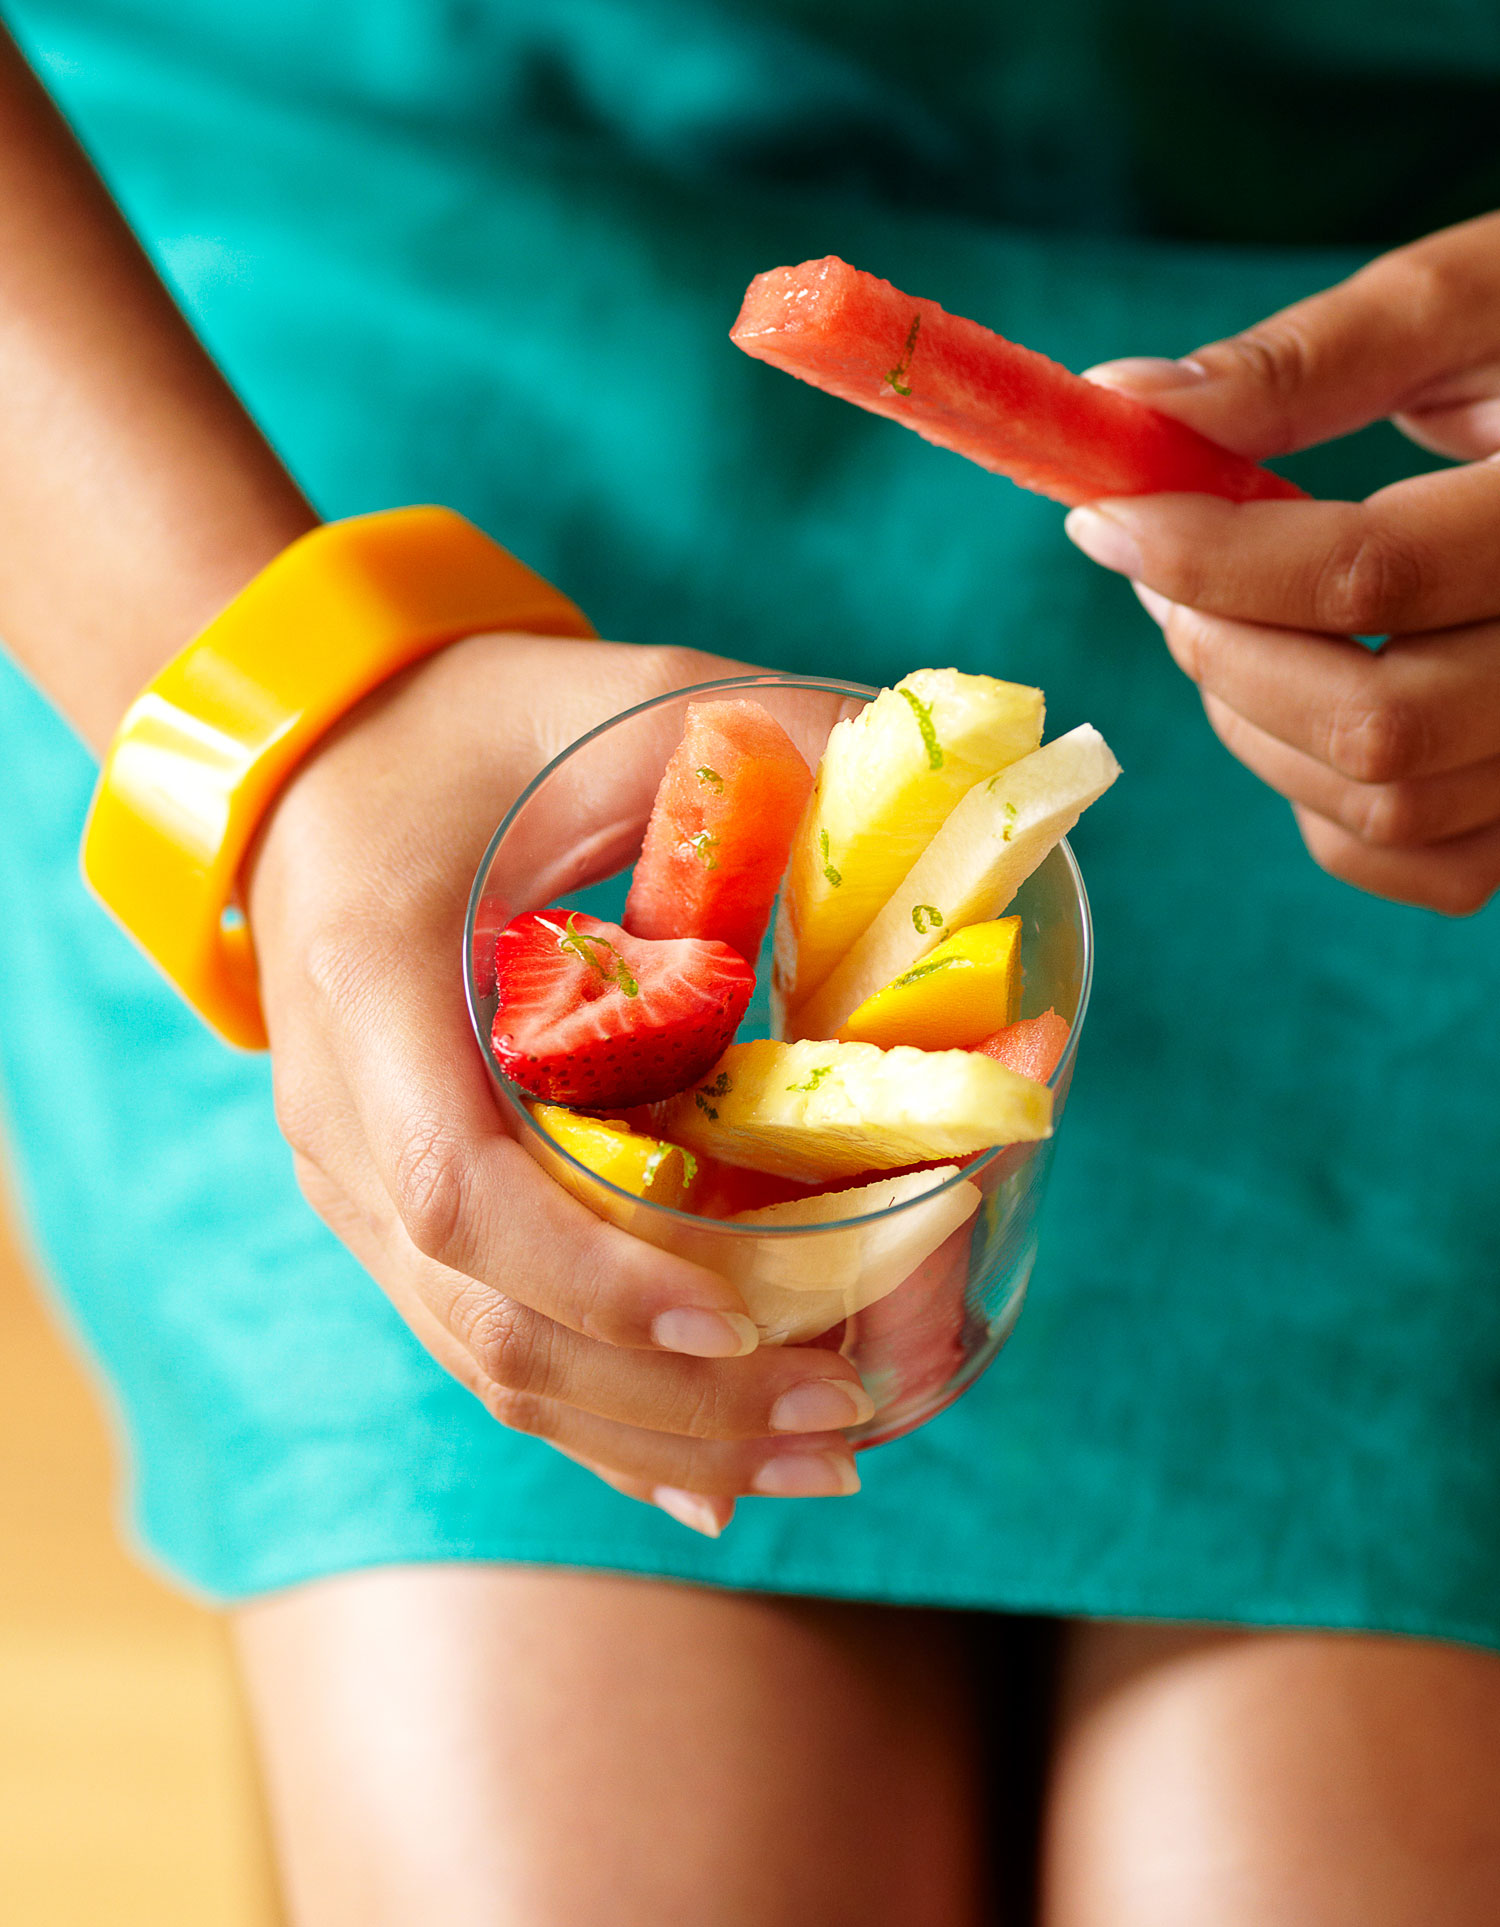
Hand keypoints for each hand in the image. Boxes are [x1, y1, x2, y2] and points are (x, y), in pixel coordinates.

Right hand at [245, 633, 871, 1537]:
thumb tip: (940, 789)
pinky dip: (605, 1423)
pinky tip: (711, 1479)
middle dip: (674, 1396)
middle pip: (492, 1322)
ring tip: (825, 1453)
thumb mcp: (612, 699)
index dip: (602, 1275)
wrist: (316, 769)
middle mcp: (341, 1117)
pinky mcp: (391, 1210)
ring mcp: (355, 1182)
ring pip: (493, 1364)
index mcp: (372, 990)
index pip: (462, 1189)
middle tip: (847, 1407)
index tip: (739, 1322)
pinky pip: (488, 1346)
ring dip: (659, 1436)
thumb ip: (769, 738)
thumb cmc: (464, 730)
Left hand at [1064, 209, 1499, 915]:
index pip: (1373, 576)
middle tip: (1162, 570)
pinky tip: (1293, 696)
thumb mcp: (1465, 305)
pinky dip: (1322, 800)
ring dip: (1253, 724)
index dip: (1207, 556)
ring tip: (1220, 619)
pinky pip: (1423, 865)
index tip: (1105, 515)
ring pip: (1385, 806)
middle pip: (1377, 726)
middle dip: (1226, 653)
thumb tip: (1125, 403)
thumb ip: (1307, 362)